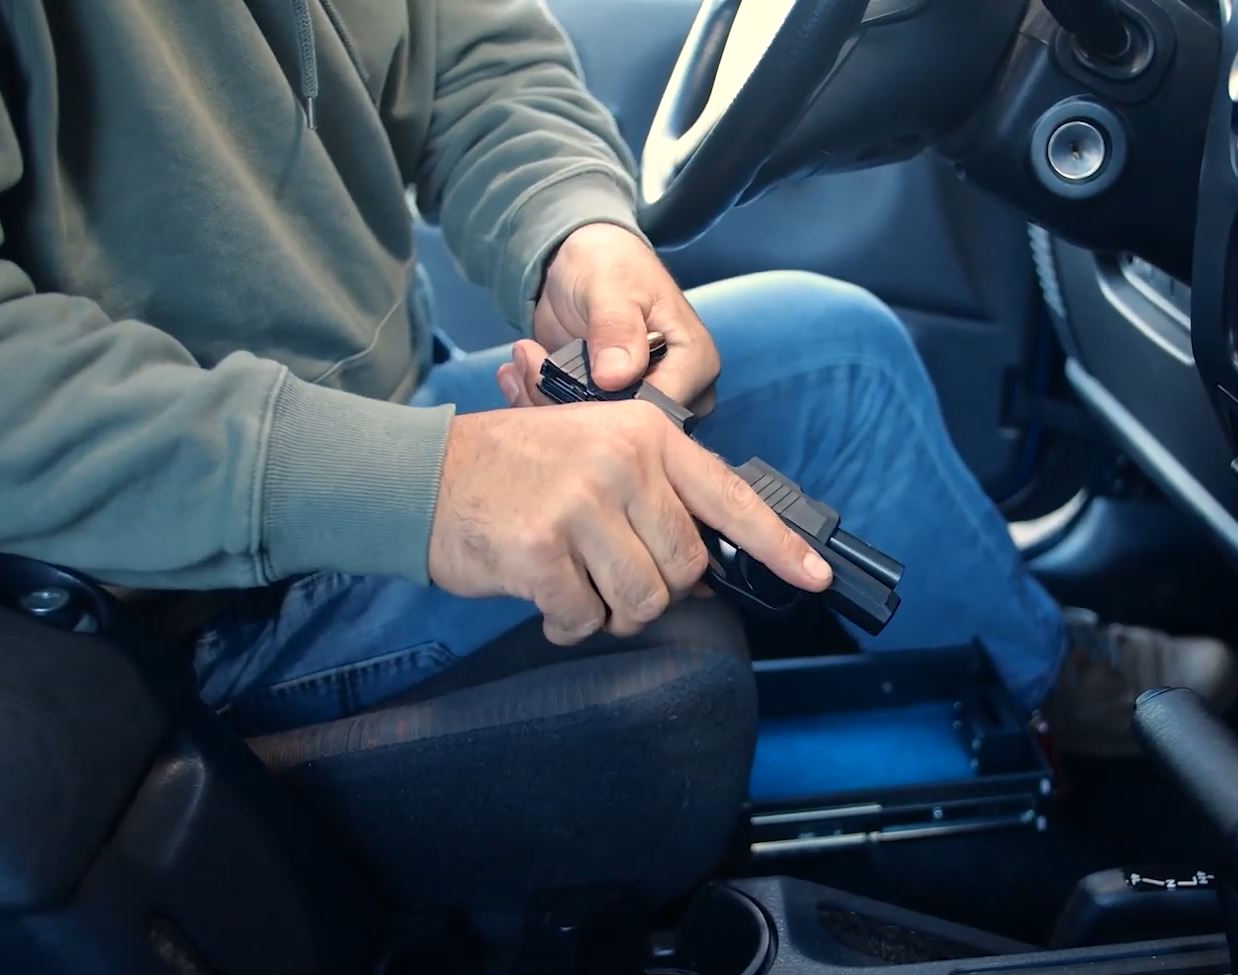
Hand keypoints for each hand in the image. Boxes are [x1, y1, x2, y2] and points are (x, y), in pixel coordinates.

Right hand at [429, 399, 830, 643]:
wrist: (421, 476)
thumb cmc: (514, 470)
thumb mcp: (594, 451)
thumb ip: (653, 496)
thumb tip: (703, 568)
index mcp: (645, 436)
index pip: (727, 497)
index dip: (777, 545)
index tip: (816, 577)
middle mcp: (621, 465)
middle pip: (683, 566)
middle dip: (653, 588)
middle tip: (606, 572)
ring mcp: (582, 507)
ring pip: (641, 600)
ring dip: (609, 609)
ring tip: (572, 581)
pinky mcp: (543, 552)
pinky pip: (585, 619)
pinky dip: (566, 623)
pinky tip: (541, 594)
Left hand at [499, 222, 717, 412]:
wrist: (578, 263)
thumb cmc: (608, 263)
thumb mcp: (610, 286)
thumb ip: (615, 328)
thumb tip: (616, 377)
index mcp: (695, 362)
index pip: (664, 411)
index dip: (613, 408)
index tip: (562, 382)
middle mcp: (679, 391)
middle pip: (633, 430)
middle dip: (574, 407)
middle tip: (527, 368)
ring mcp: (644, 403)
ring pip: (601, 432)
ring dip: (551, 404)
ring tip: (521, 363)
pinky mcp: (609, 408)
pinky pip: (581, 424)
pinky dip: (544, 404)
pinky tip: (519, 375)